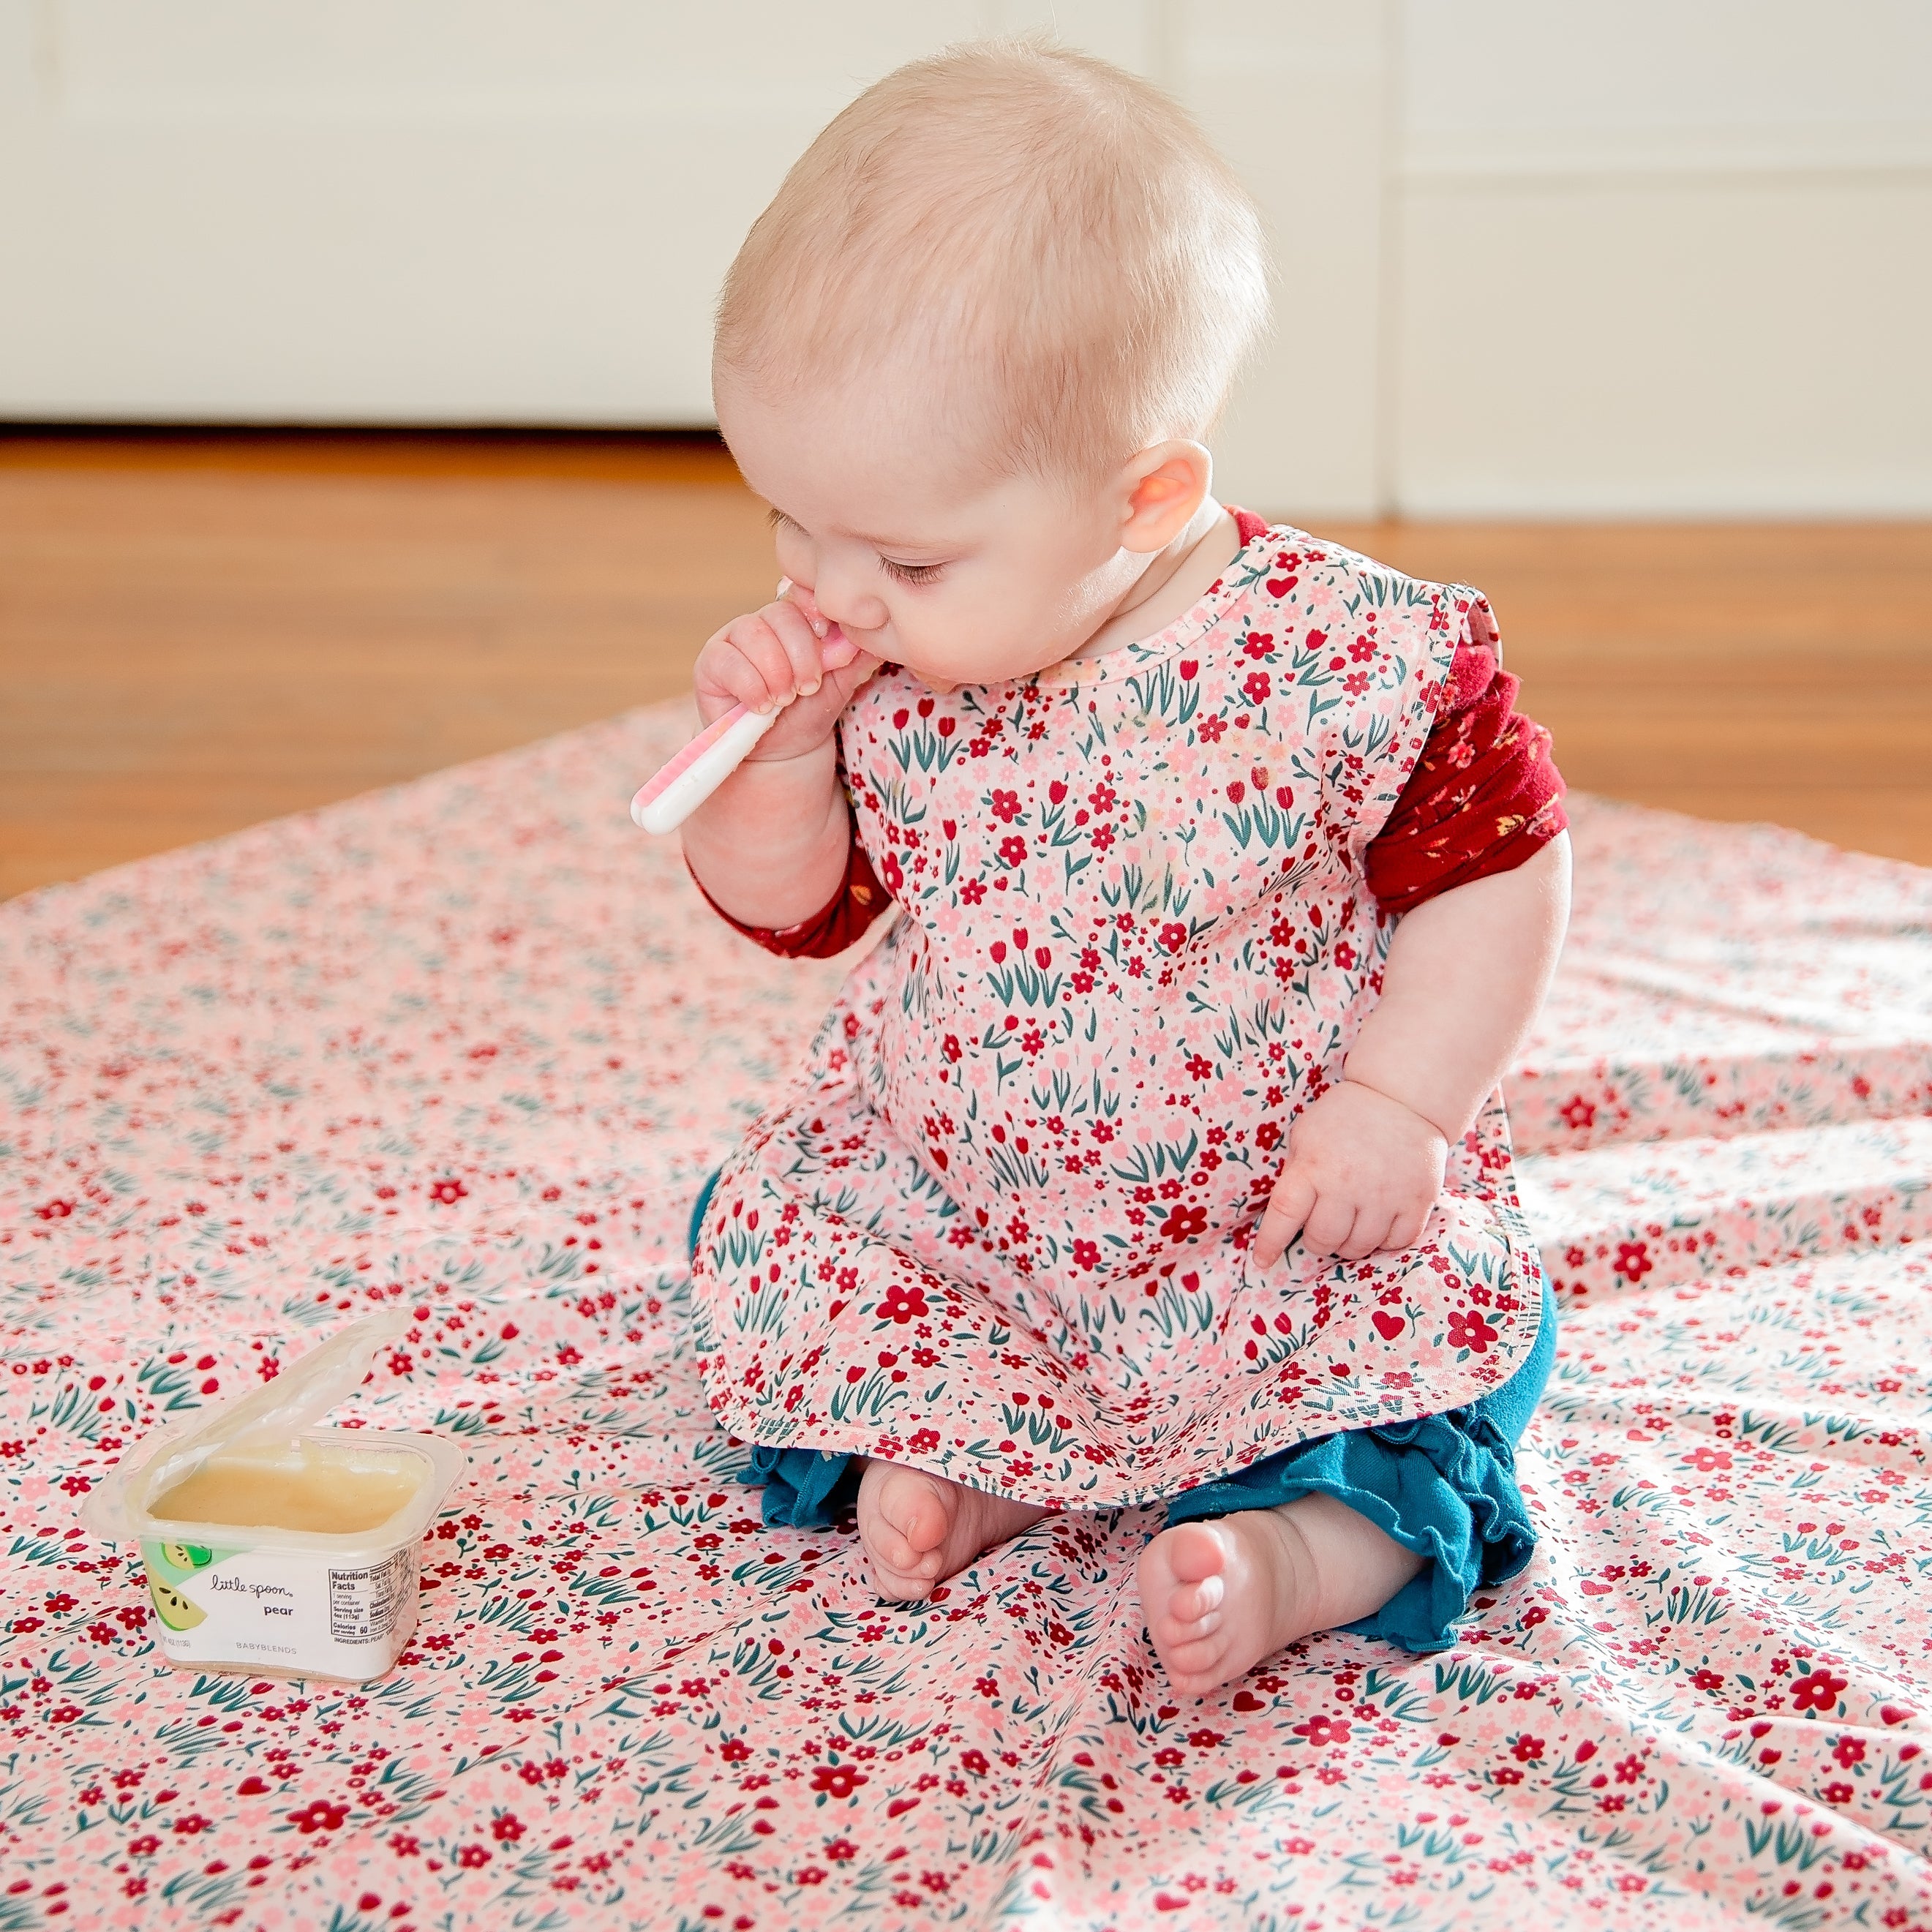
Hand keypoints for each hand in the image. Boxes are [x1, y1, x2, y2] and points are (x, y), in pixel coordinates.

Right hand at [692, 585, 879, 763]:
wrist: (777, 753)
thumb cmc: (806, 715)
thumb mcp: (838, 687)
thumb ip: (853, 660)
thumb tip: (870, 636)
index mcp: (796, 620)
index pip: (805, 598)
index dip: (818, 616)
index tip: (831, 648)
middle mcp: (763, 622)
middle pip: (782, 615)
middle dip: (802, 656)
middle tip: (808, 687)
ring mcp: (733, 639)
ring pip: (753, 633)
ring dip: (776, 672)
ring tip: (784, 700)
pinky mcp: (710, 662)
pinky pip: (728, 660)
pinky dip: (751, 686)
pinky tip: (762, 706)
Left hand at [1252, 1080, 1447, 1266]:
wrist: (1402, 1098)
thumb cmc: (1345, 1117)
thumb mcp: (1306, 1135)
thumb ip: (1296, 1173)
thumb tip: (1286, 1217)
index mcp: (1313, 1166)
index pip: (1284, 1214)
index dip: (1270, 1243)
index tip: (1263, 1261)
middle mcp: (1347, 1184)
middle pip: (1323, 1240)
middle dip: (1318, 1240)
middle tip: (1323, 1227)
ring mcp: (1384, 1195)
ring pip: (1359, 1247)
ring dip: (1350, 1244)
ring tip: (1351, 1223)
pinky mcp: (1417, 1201)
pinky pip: (1396, 1243)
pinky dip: (1385, 1241)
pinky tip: (1380, 1223)